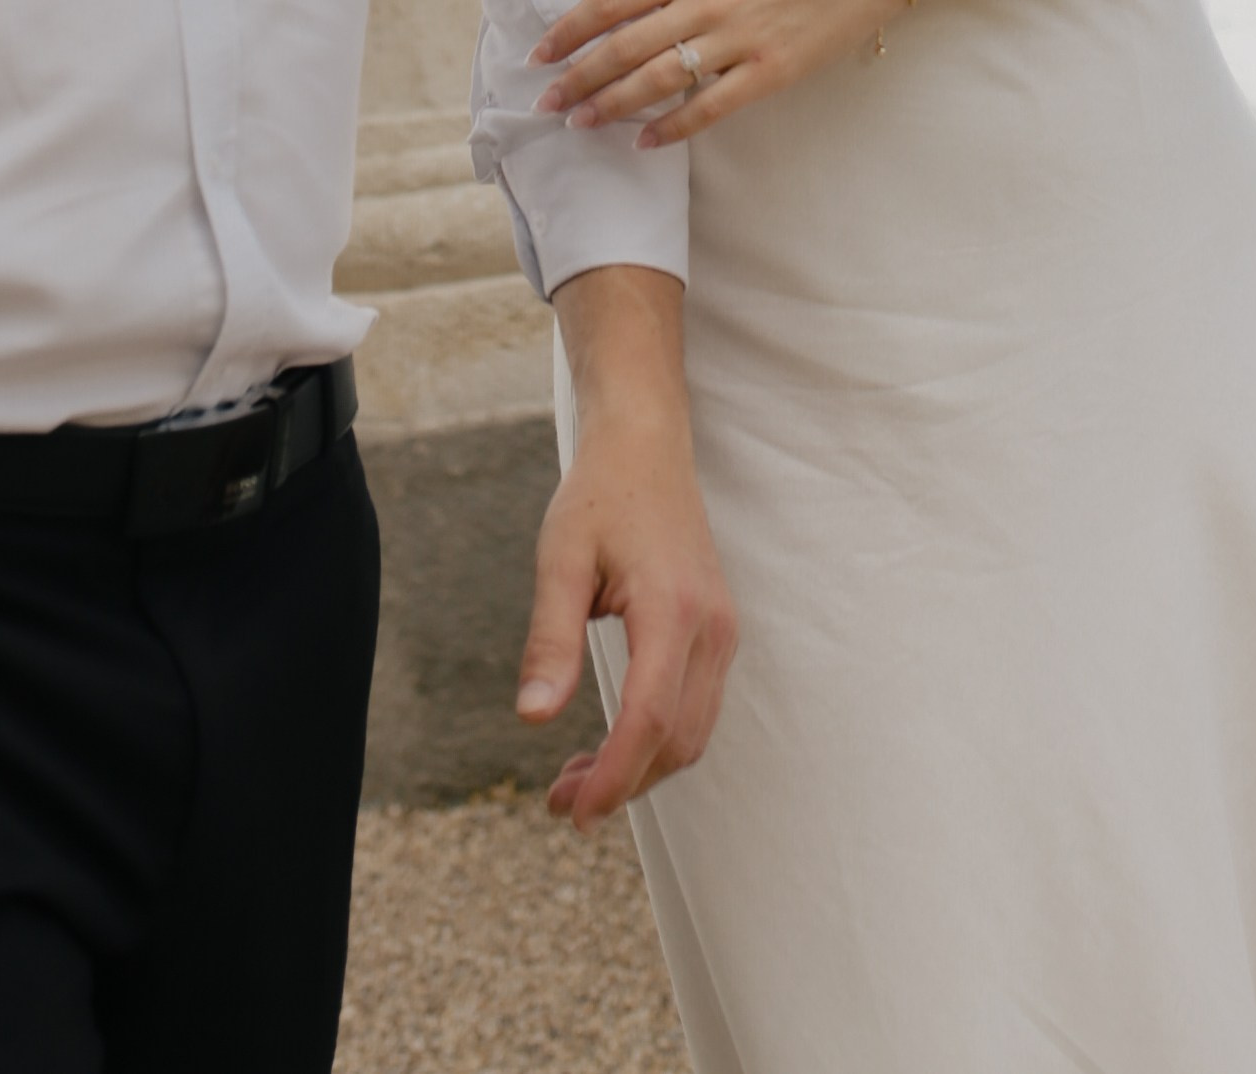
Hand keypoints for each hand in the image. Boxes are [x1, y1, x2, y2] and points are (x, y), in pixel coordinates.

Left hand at [522, 268, 735, 829]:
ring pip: (693, 732)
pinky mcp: (717, 631)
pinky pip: (697, 707)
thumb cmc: (599, 495)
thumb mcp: (560, 559)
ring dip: (640, 769)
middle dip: (622, 784)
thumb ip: (551, 638)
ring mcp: (722, 631)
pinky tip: (612, 743)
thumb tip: (533, 719)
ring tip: (575, 782)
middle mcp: (711, 628)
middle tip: (559, 803)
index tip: (571, 811)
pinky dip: (658, 740)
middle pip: (677, 740)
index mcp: (673, 610)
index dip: (613, 776)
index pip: (649, 720)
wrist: (646, 444)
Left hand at [531, 0, 900, 145]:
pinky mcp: (769, 71)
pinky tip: (645, 141)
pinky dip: (672, 128)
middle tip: (546, 103)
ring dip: (612, 105)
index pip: (609, 2)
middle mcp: (705, 0)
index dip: (568, 31)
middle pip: (623, 47)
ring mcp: (738, 38)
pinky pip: (710, 107)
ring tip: (581, 123)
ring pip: (658, 80)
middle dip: (578, 78)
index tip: (540, 54)